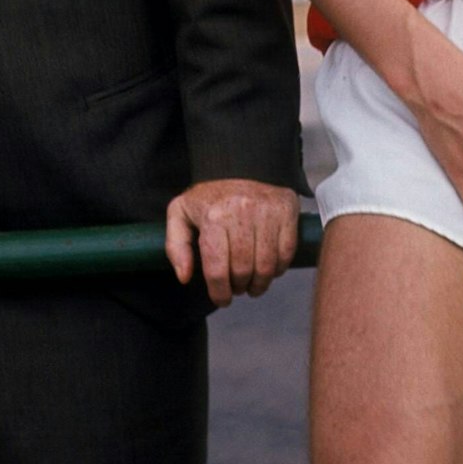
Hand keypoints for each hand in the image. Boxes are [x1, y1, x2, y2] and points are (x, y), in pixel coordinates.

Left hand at [164, 179, 299, 306]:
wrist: (240, 164)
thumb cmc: (209, 196)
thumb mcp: (180, 213)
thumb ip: (176, 245)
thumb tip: (184, 276)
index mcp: (213, 217)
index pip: (217, 269)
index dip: (219, 292)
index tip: (221, 299)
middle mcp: (241, 214)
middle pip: (243, 270)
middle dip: (238, 287)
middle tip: (236, 288)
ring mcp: (267, 213)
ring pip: (266, 266)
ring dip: (259, 284)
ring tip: (252, 285)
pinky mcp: (286, 212)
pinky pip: (286, 253)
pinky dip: (278, 269)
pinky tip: (269, 270)